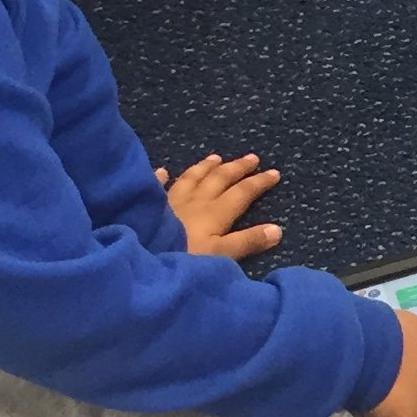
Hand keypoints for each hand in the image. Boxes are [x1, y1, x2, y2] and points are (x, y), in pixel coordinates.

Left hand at [157, 151, 282, 260]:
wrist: (139, 255)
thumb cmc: (182, 258)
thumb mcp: (220, 255)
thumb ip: (246, 242)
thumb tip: (277, 229)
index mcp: (214, 213)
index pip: (241, 193)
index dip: (258, 183)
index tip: (274, 172)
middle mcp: (194, 201)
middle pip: (219, 180)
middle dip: (237, 168)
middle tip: (251, 157)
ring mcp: (169, 201)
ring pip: (191, 178)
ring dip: (205, 167)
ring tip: (215, 157)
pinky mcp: (148, 205)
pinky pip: (156, 186)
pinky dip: (161, 177)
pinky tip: (162, 171)